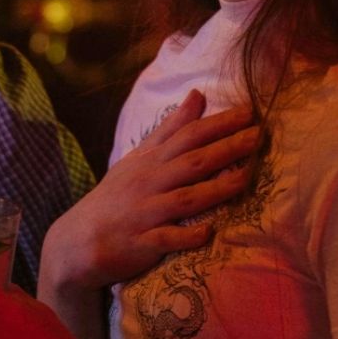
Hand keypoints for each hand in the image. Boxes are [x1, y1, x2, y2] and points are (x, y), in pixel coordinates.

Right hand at [39, 90, 259, 293]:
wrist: (79, 239)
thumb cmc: (117, 195)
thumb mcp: (140, 158)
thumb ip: (171, 129)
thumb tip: (197, 95)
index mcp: (151, 161)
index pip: (188, 135)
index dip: (218, 123)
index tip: (249, 112)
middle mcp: (150, 183)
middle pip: (192, 162)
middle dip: (226, 148)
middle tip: (258, 135)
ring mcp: (145, 213)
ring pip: (185, 198)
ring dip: (216, 189)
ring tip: (245, 178)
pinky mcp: (141, 243)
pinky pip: (166, 239)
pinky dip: (186, 235)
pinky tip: (208, 232)